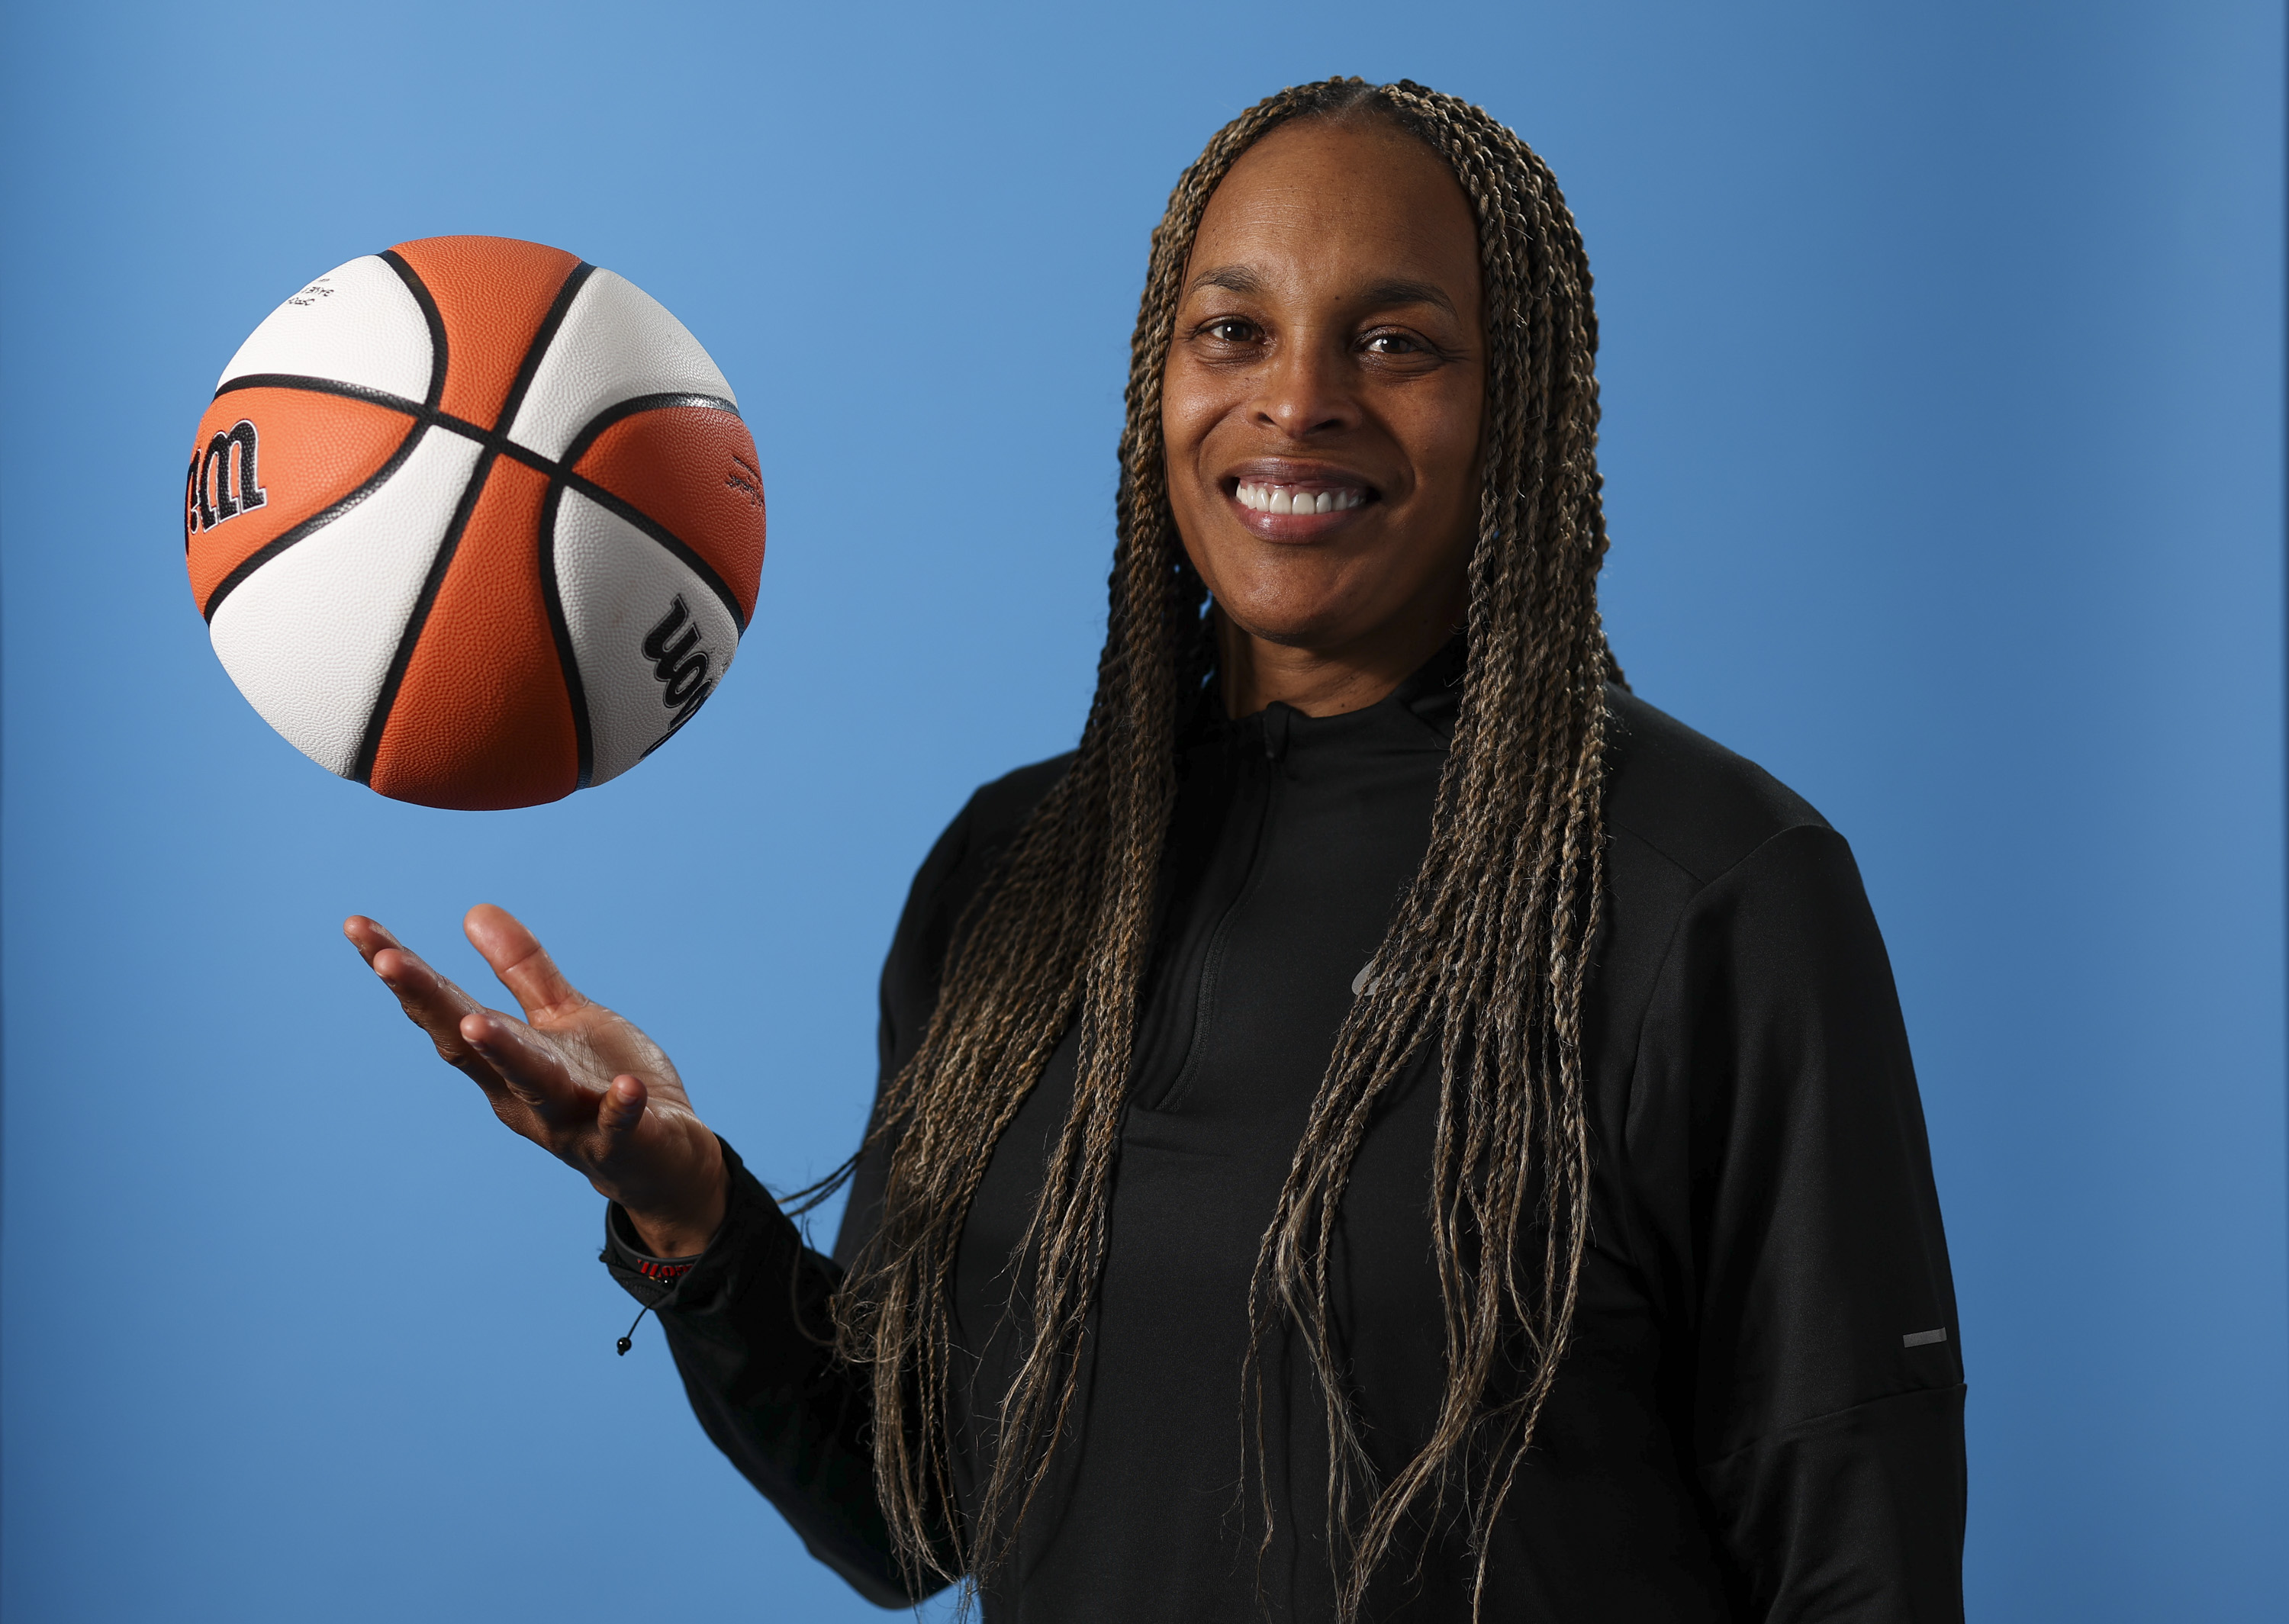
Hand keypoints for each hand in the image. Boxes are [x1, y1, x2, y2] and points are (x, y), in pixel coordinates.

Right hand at [345, 905, 727, 1256]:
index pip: (446, 1012)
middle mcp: (523, 1094)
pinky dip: (621, 1110)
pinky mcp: (624, 1142)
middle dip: (430, 1004)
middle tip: (387, 959)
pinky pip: (620, 1128)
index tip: (359, 927)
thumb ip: (523, 973)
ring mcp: (572, 1121)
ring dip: (505, 1055)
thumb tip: (474, 910)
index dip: (405, 974)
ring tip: (476, 1024)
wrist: (663, 1157)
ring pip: (534, 1087)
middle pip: (470, 1048)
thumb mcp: (563, 1019)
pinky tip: (628, 1088)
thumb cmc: (602, 1083)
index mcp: (504, 1061)